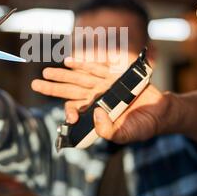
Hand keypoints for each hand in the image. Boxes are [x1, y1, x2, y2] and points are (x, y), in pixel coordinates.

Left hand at [31, 59, 178, 143]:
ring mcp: (104, 85)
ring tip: (47, 71)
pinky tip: (70, 62)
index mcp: (96, 113)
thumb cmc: (142, 125)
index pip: (76, 110)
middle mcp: (96, 98)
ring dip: (63, 75)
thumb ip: (109, 131)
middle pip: (71, 91)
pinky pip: (96, 68)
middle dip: (53, 88)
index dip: (68, 111)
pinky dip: (83, 64)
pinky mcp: (114, 75)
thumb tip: (95, 115)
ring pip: (79, 79)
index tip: (70, 116)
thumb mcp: (126, 134)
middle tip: (36, 84)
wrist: (160, 111)